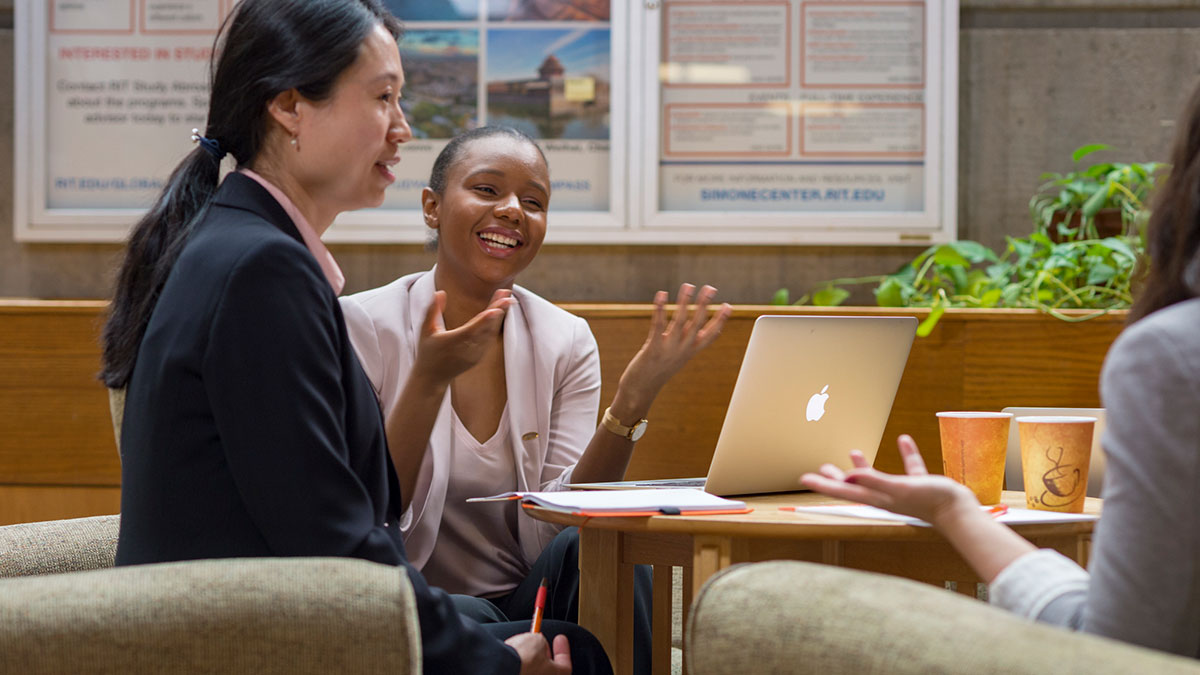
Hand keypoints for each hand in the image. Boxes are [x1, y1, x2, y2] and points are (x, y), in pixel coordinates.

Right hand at [412, 289, 511, 385]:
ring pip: (491, 332)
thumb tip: (440, 292)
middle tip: (507, 294)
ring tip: (505, 297)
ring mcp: (476, 354)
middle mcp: (467, 349)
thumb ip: (433, 310)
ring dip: (500, 315)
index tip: (497, 309)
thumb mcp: (426, 330)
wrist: (433, 377)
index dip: (485, 319)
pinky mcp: (480, 356)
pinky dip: (496, 324)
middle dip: (498, 310)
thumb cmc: (428, 351)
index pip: (472, 329)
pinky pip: (490, 338)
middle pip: (486, 328)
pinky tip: (500, 310)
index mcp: (453, 342)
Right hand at [506, 632, 570, 674]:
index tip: (560, 639)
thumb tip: (538, 642)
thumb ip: (541, 642)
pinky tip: (515, 653)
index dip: (563, 649)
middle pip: (547, 669)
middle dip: (545, 654)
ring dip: (531, 658)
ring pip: (532, 671)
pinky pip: (520, 671)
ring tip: (525, 645)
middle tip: (542, 642)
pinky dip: (520, 663)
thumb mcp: (538, 640)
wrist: (502, 666)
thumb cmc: (524, 658)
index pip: (564, 665)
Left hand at [613, 284, 731, 414]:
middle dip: (705, 305)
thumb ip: (683, 338)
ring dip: (684, 302)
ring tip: (688, 286)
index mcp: (690, 351)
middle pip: (698, 323)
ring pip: (680, 321)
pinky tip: (661, 295)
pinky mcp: (653, 348)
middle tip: (711, 288)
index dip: (720, 320)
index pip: (711, 334)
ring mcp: (669, 349)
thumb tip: (691, 321)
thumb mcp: (675, 354)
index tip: (728, 306)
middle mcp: (683, 350)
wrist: (640, 390)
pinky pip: (658, 325)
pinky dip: (660, 309)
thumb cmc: (657, 370)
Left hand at [799, 435, 978, 528]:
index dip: (824, 484)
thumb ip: (875, 481)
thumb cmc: (931, 501)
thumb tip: (849, 475)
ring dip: (864, 467)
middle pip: (855, 487)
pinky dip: (906, 455)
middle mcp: (886, 496)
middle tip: (822, 469)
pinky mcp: (921, 486)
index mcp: (878, 497)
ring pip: (879, 478)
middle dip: (837, 479)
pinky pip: (910, 468)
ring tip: (853, 452)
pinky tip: (904, 440)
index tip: (804, 478)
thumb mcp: (901, 488)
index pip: (844, 490)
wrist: (961, 513)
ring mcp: (903, 492)